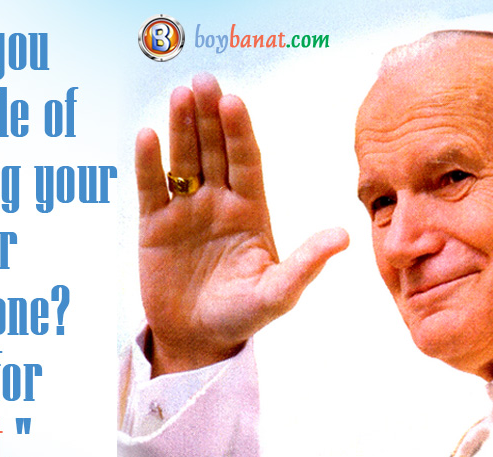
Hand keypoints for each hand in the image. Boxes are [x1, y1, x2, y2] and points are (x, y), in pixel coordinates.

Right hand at [136, 73, 348, 375]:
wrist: (197, 339)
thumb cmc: (241, 317)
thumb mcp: (277, 294)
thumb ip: (305, 264)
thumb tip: (344, 236)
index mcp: (251, 211)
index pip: (246, 162)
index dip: (239, 132)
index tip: (234, 102)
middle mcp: (219, 203)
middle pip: (214, 150)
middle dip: (209, 117)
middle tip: (203, 81)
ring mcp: (186, 211)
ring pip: (183, 160)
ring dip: (181, 128)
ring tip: (179, 95)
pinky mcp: (155, 225)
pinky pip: (151, 188)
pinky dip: (149, 164)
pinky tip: (148, 136)